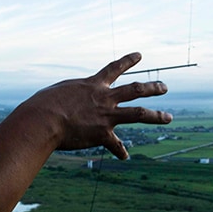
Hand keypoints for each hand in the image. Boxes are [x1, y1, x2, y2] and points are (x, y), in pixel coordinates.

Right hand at [25, 52, 172, 158]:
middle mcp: (104, 98)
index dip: (128, 61)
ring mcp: (106, 116)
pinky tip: (125, 156)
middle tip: (164, 87)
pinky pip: (116, 144)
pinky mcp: (102, 134)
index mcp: (92, 85)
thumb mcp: (59, 91)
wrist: (43, 120)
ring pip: (138, 114)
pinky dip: (120, 151)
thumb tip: (69, 99)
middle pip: (135, 90)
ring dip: (156, 115)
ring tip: (169, 117)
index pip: (114, 69)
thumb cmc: (43, 104)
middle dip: (152, 88)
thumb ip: (71, 93)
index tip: (140, 55)